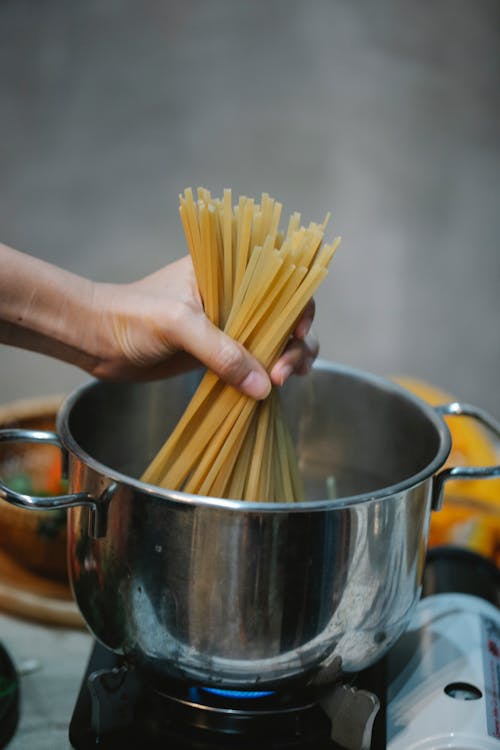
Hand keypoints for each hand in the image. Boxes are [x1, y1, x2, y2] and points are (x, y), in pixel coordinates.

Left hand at [90, 256, 317, 397]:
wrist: (96, 341)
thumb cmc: (131, 317)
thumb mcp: (179, 325)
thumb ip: (221, 353)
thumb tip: (264, 387)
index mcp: (227, 270)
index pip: (281, 278)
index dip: (299, 303)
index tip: (298, 331)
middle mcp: (233, 296)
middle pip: (285, 314)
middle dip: (295, 342)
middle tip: (283, 373)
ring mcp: (227, 326)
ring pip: (274, 340)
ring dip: (288, 359)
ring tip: (282, 381)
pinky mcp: (217, 353)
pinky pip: (253, 362)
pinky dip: (268, 374)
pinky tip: (274, 389)